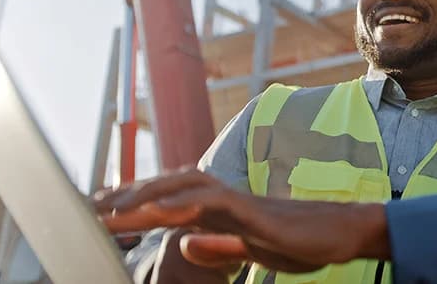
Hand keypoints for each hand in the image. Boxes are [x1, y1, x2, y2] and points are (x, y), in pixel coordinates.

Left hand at [91, 168, 391, 272]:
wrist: (345, 232)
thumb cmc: (303, 240)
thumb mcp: (251, 250)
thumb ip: (218, 246)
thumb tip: (183, 242)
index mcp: (222, 211)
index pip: (171, 203)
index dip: (135, 204)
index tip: (101, 210)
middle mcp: (226, 200)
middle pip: (170, 187)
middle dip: (129, 195)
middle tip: (91, 206)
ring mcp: (241, 202)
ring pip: (187, 186)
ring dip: (148, 193)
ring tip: (115, 207)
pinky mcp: (256, 213)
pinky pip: (216, 204)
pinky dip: (187, 204)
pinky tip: (163, 211)